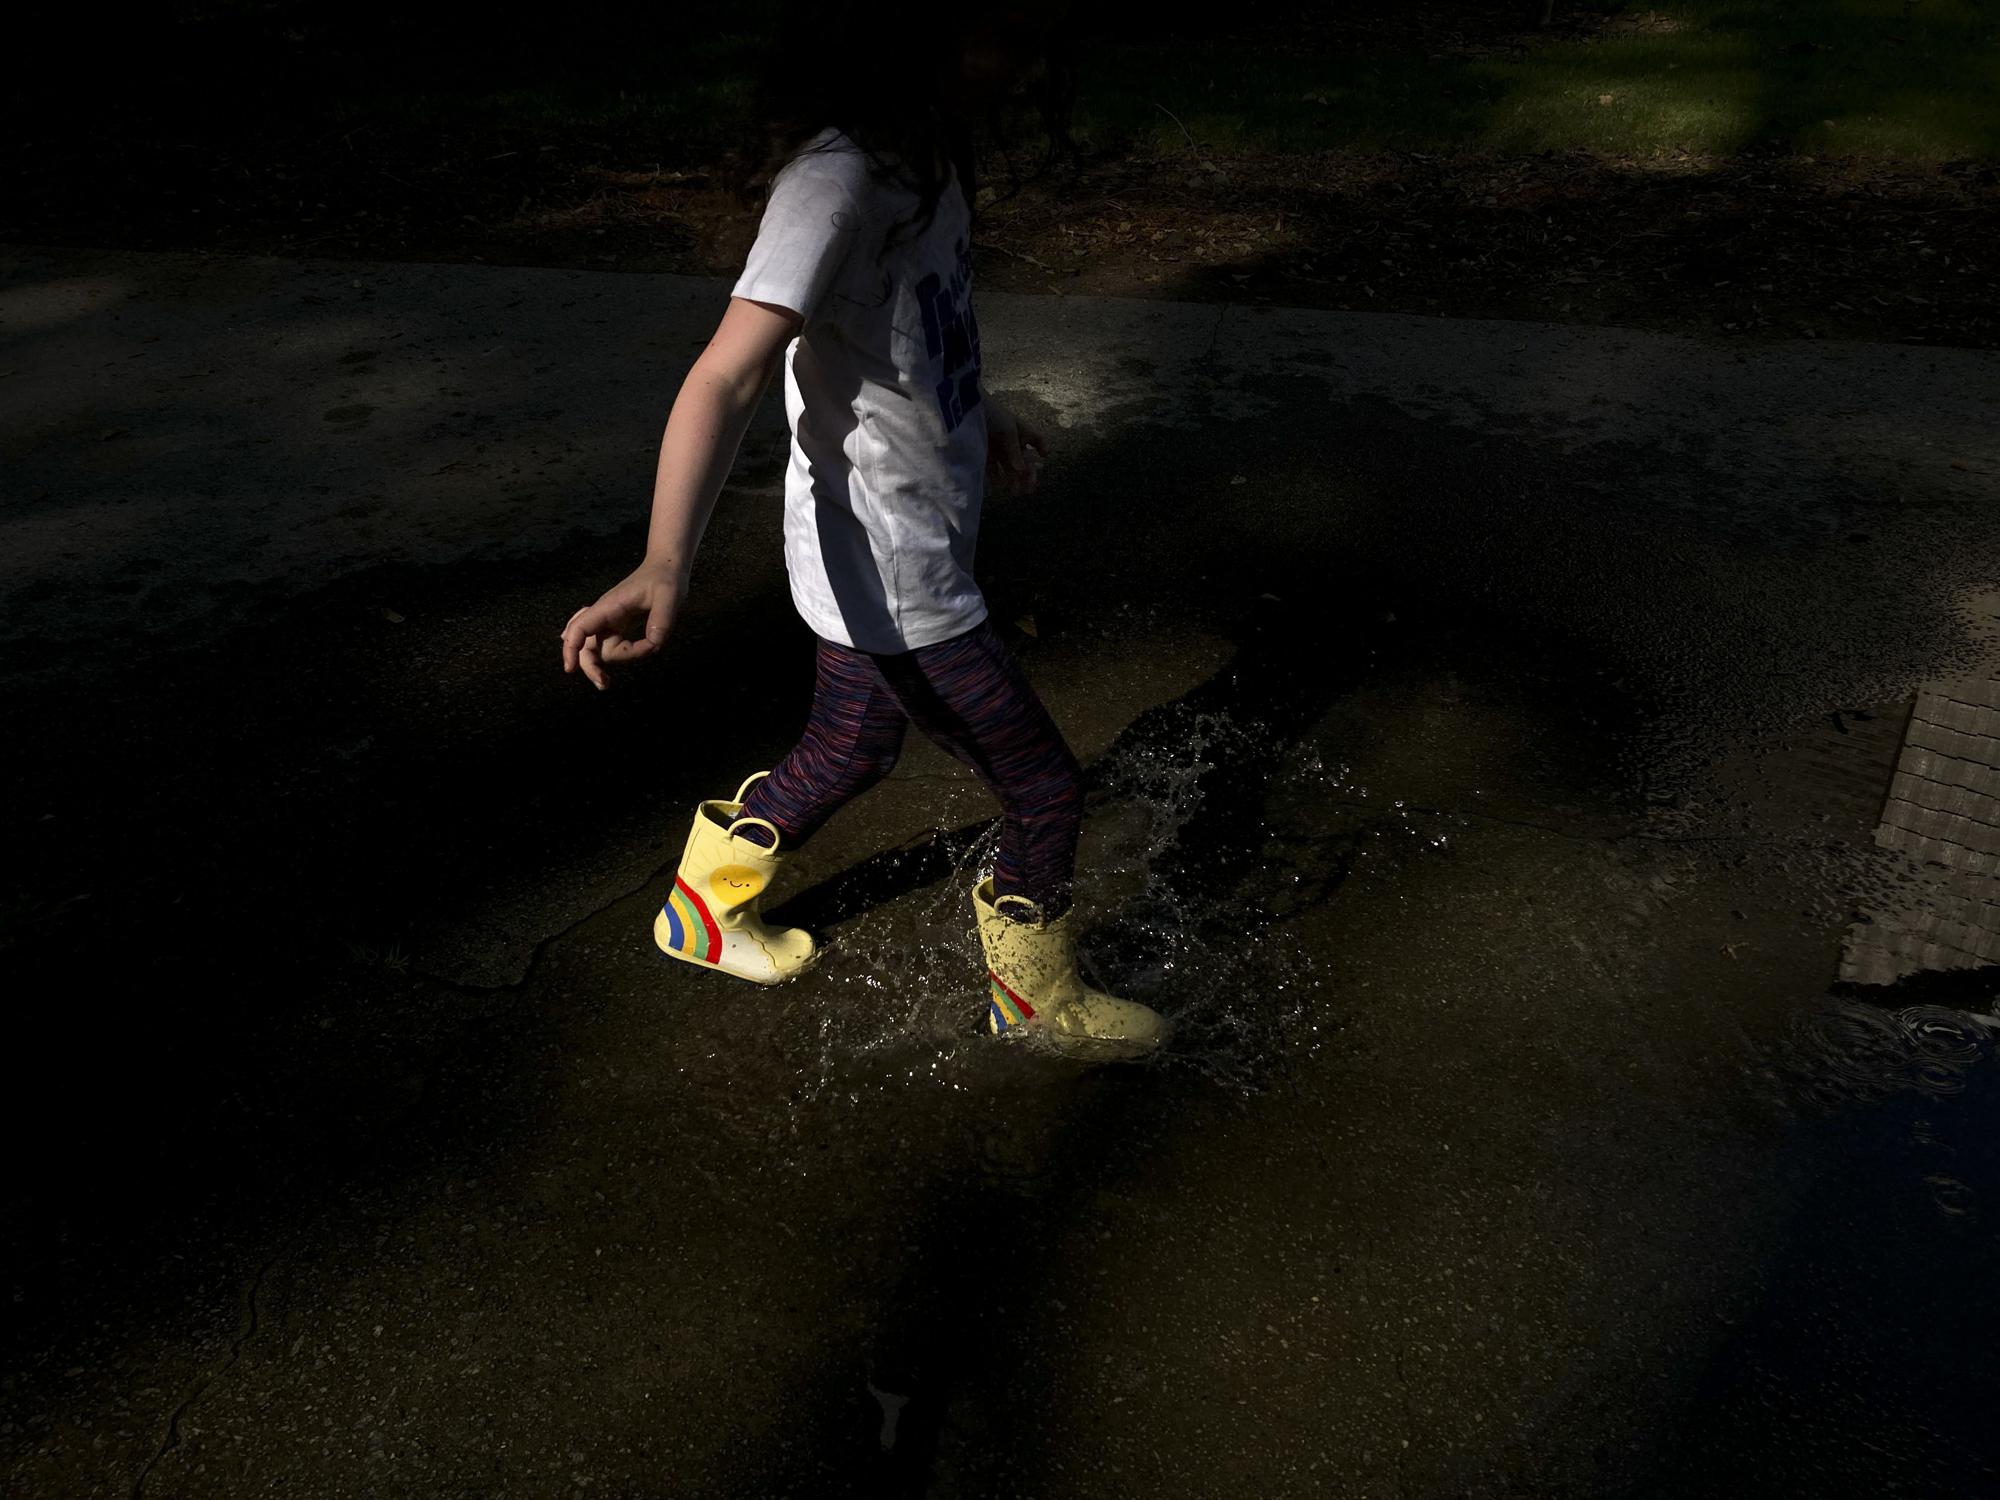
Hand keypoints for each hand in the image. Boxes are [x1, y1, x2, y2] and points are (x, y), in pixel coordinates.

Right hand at [559, 560, 683, 690]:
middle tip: (605, 683)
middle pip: (585, 645)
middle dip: (590, 666)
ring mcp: (610, 622)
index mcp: (609, 606)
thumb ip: (662, 620)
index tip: (570, 668)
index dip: (571, 648)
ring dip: (621, 657)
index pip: (580, 627)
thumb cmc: (665, 578)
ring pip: (601, 649)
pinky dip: (620, 654)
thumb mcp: (669, 596)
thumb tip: (654, 644)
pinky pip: (611, 646)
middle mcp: (605, 615)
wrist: (666, 567)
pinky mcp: (619, 626)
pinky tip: (623, 658)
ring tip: (649, 649)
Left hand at [984, 400, 1048, 493]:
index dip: (1042, 447)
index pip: (1037, 439)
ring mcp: (999, 449)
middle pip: (1024, 460)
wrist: (968, 411)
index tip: (1044, 456)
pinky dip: (997, 478)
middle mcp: (1012, 442)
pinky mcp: (985, 456)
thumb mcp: (1008, 432)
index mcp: (1021, 431)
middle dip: (1028, 474)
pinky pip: (994, 470)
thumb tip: (1022, 471)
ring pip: (1010, 467)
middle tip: (1030, 488)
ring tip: (1015, 490)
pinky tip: (1001, 486)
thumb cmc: (993, 416)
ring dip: (1014, 479)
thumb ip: (1015, 452)